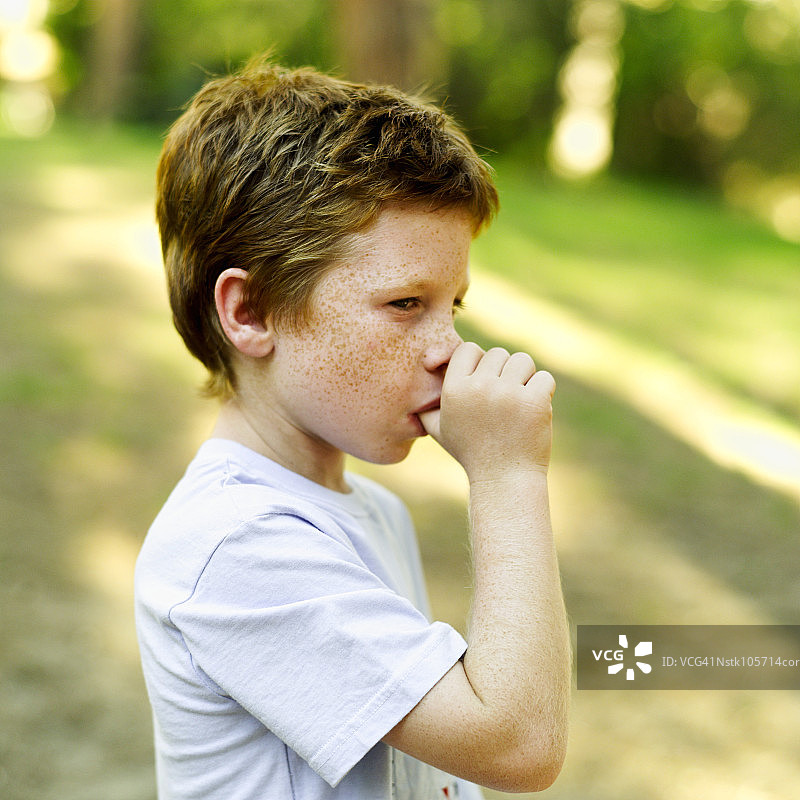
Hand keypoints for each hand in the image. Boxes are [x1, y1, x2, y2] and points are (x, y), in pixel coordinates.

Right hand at [418, 342, 554, 480]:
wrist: (503, 481)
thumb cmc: (472, 453)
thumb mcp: (440, 431)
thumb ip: (427, 408)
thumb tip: (418, 390)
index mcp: (453, 389)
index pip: (468, 349)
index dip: (479, 362)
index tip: (485, 382)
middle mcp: (478, 387)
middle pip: (498, 353)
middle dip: (504, 372)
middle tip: (505, 399)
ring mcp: (507, 394)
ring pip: (523, 361)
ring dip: (526, 377)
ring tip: (520, 401)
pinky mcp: (533, 402)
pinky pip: (544, 378)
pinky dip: (544, 392)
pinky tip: (534, 411)